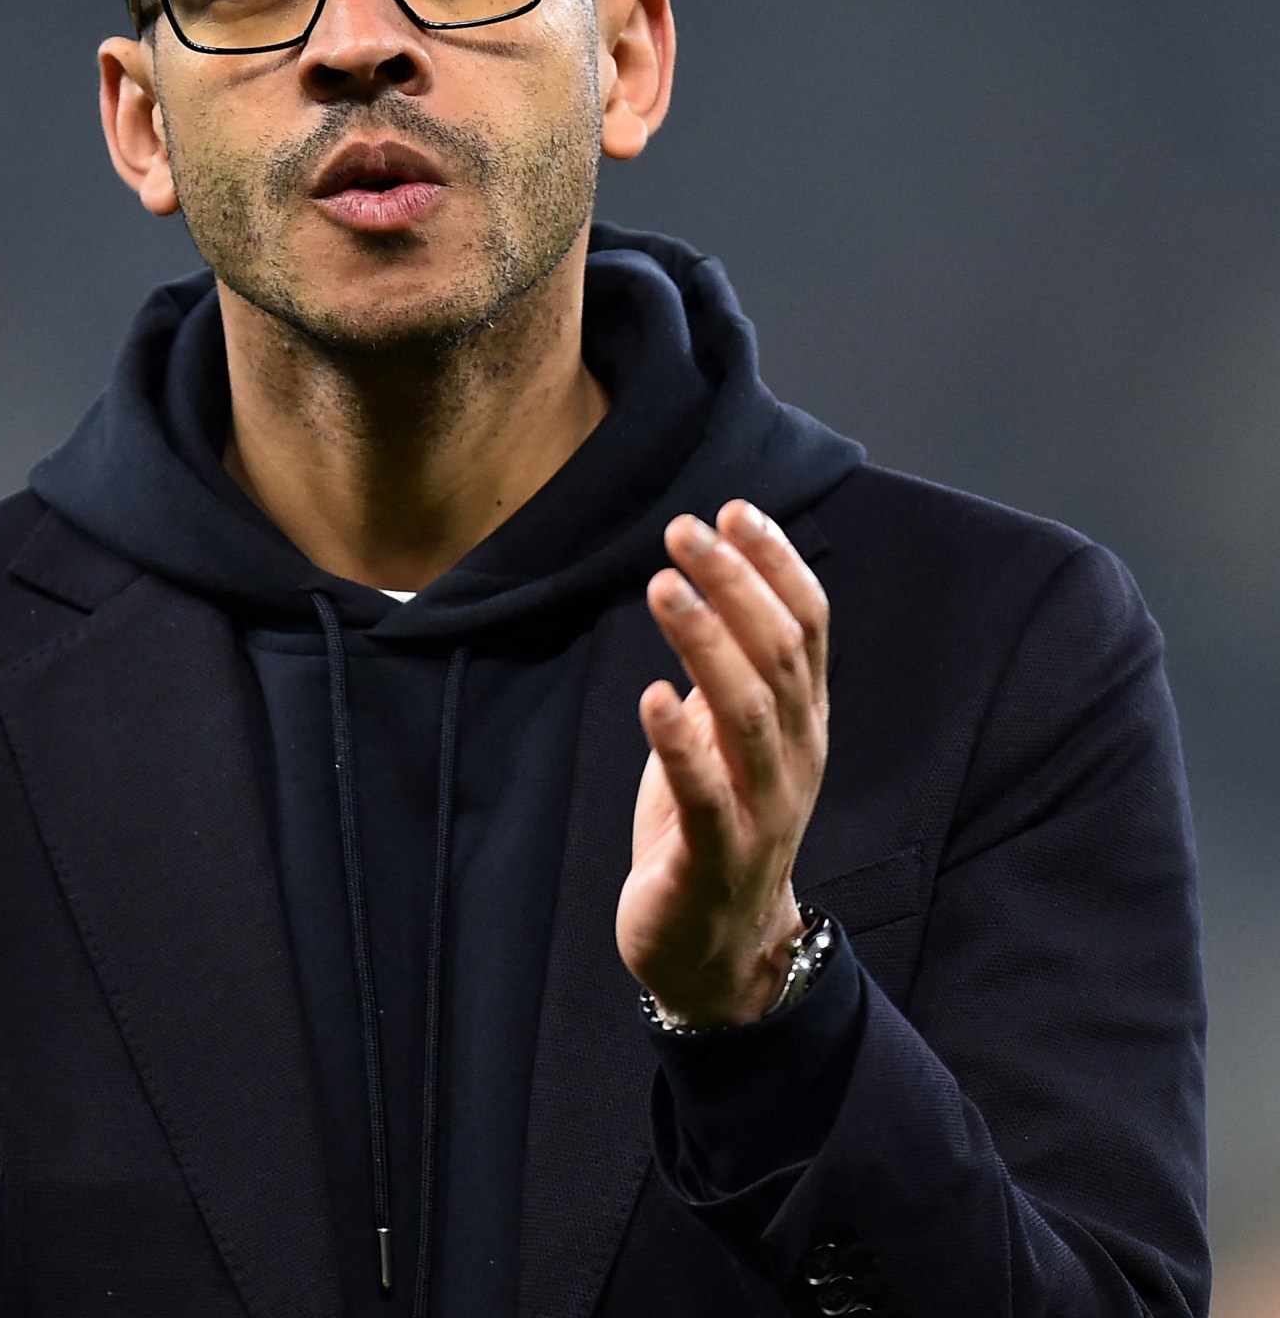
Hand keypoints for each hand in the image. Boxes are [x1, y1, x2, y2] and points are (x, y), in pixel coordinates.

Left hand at [616, 500, 828, 1025]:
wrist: (719, 949)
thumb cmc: (716, 825)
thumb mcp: (728, 736)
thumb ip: (732, 666)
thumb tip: (710, 574)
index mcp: (803, 721)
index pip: (809, 627)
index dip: (776, 564)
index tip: (735, 509)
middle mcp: (797, 757)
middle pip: (781, 655)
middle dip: (736, 585)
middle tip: (685, 529)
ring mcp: (763, 809)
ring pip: (749, 713)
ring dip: (708, 643)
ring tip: (666, 585)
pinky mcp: (716, 856)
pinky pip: (705, 793)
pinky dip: (678, 743)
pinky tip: (649, 695)